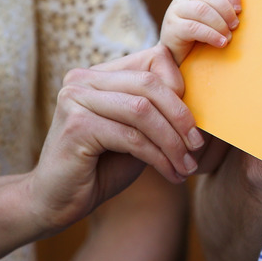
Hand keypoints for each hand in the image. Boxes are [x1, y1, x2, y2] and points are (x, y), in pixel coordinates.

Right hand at [30, 44, 203, 232]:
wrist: (58, 201)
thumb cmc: (102, 166)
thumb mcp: (138, 132)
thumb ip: (159, 111)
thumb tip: (203, 99)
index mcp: (100, 73)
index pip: (154, 58)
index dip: (181, 86)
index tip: (195, 122)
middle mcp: (83, 79)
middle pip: (150, 83)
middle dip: (181, 116)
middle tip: (198, 145)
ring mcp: (76, 99)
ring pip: (143, 110)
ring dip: (172, 141)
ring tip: (186, 164)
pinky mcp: (76, 125)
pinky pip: (131, 137)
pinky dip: (158, 157)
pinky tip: (171, 174)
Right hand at [161, 0, 241, 63]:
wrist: (175, 56)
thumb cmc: (199, 38)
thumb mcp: (214, 22)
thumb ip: (225, 14)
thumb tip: (243, 14)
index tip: (240, 11)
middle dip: (226, 11)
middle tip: (235, 26)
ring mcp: (176, 10)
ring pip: (201, 10)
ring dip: (219, 24)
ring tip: (228, 38)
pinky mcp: (172, 27)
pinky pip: (193, 28)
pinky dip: (211, 35)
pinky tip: (220, 43)